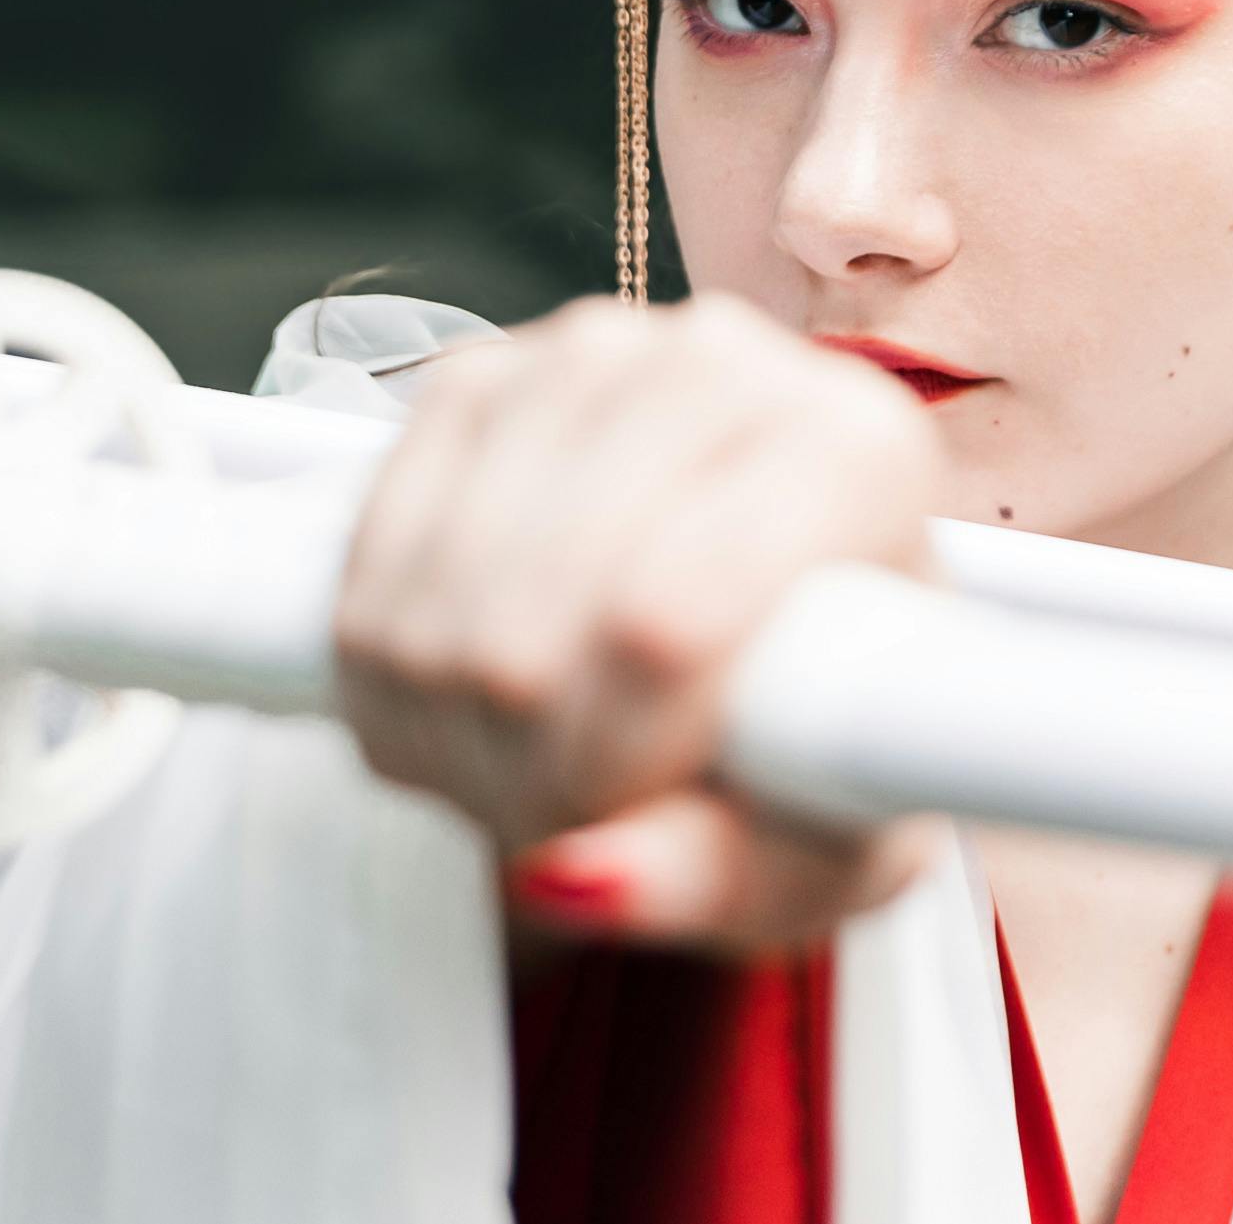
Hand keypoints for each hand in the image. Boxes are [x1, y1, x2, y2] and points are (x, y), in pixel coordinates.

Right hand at [332, 291, 943, 950]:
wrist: (756, 649)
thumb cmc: (810, 753)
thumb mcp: (810, 860)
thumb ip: (709, 878)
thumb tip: (575, 877)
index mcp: (859, 454)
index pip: (665, 622)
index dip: (605, 760)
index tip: (611, 823)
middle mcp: (724, 362)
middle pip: (535, 614)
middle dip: (523, 760)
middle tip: (566, 812)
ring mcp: (584, 354)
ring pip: (440, 592)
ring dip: (452, 725)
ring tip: (527, 764)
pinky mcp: (474, 376)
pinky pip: (373, 555)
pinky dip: (389, 664)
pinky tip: (462, 702)